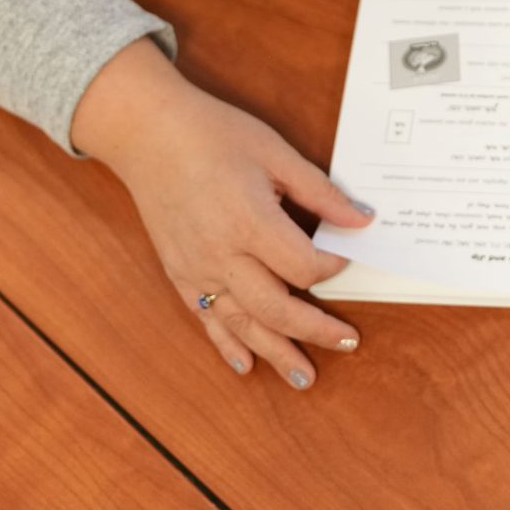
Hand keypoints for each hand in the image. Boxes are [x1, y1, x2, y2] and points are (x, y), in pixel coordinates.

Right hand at [74, 41, 371, 389]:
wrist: (147, 132)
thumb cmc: (213, 134)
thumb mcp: (275, 152)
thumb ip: (320, 192)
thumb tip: (361, 220)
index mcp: (249, 222)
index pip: (304, 267)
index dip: (332, 266)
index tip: (346, 256)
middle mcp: (221, 255)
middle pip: (276, 309)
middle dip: (316, 329)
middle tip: (348, 342)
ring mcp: (195, 269)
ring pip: (242, 324)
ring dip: (276, 353)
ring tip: (305, 377)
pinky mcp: (178, 272)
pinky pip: (205, 318)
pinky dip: (227, 344)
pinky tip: (245, 364)